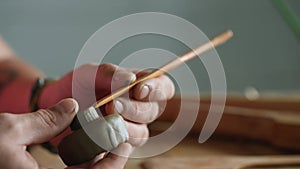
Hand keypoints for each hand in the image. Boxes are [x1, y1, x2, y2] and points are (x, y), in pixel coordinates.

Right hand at [0, 99, 131, 168]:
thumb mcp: (8, 129)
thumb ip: (45, 120)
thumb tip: (73, 106)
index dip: (113, 164)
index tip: (125, 144)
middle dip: (106, 161)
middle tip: (117, 137)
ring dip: (93, 161)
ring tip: (102, 137)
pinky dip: (77, 164)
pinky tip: (81, 146)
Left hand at [39, 63, 174, 146]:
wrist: (58, 104)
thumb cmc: (80, 84)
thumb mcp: (91, 72)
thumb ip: (110, 73)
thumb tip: (130, 79)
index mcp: (140, 87)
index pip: (163, 87)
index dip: (157, 89)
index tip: (139, 89)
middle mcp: (140, 109)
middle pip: (152, 112)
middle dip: (135, 109)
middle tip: (113, 105)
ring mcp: (130, 129)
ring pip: (140, 134)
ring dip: (125, 128)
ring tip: (104, 121)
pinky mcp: (116, 146)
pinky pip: (122, 150)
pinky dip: (113, 144)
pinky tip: (99, 137)